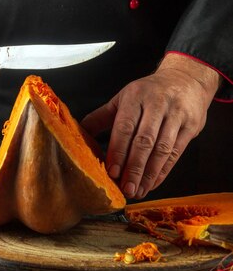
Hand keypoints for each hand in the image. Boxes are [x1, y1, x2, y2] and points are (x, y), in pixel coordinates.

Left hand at [81, 54, 221, 199]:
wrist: (185, 78)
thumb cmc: (148, 92)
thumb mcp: (123, 98)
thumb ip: (101, 117)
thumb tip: (79, 134)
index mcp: (135, 97)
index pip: (125, 127)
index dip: (118, 151)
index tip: (112, 172)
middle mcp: (157, 104)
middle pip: (144, 140)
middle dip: (134, 167)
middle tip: (126, 188)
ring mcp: (176, 115)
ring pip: (163, 149)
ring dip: (149, 173)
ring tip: (139, 191)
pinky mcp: (191, 126)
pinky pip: (177, 152)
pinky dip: (164, 171)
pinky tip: (153, 183)